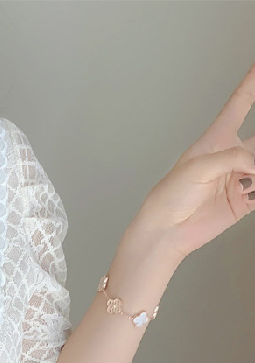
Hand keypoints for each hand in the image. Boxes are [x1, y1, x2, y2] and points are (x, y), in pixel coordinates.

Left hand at [131, 61, 254, 261]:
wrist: (166, 230)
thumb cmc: (169, 197)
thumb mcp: (198, 168)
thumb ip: (232, 158)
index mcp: (215, 140)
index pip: (240, 104)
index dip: (252, 83)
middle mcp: (230, 156)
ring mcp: (240, 177)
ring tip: (251, 175)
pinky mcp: (245, 200)